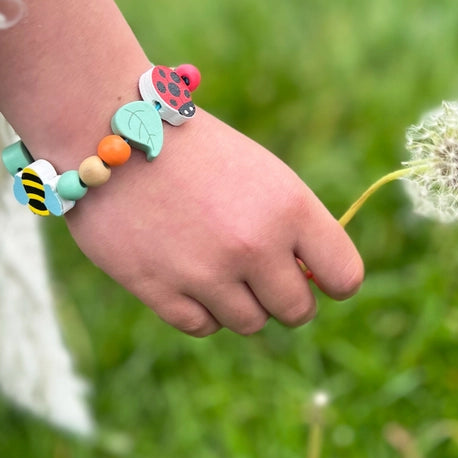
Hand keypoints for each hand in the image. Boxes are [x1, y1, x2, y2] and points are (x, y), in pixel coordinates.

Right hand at [65, 110, 363, 335]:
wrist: (112, 130)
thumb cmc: (196, 149)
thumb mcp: (262, 174)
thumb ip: (293, 227)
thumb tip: (312, 282)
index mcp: (290, 206)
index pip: (345, 276)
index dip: (333, 281)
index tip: (315, 276)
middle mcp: (255, 245)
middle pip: (298, 311)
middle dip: (285, 297)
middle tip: (260, 272)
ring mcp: (206, 272)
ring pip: (251, 324)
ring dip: (241, 302)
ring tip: (217, 264)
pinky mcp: (160, 291)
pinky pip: (203, 327)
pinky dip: (201, 309)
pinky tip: (187, 274)